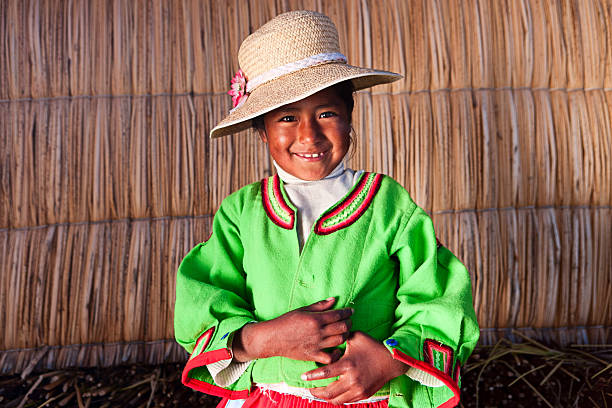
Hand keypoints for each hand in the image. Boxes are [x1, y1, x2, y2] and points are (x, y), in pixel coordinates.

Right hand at [232, 297, 352, 363]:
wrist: (273, 338)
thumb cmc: (286, 321)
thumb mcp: (302, 310)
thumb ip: (319, 305)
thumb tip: (334, 299)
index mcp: (315, 319)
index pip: (338, 315)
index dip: (347, 312)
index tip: (351, 311)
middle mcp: (318, 332)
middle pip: (342, 328)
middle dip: (349, 323)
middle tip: (349, 320)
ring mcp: (316, 345)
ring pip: (339, 341)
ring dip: (345, 336)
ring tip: (345, 332)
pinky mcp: (313, 355)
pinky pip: (330, 358)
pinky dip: (337, 354)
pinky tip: (337, 349)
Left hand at [302, 331, 408, 403]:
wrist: (391, 361)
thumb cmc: (372, 346)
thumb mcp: (356, 337)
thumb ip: (342, 337)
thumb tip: (330, 334)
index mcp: (348, 364)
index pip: (325, 372)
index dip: (312, 376)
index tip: (303, 377)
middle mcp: (352, 379)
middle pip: (328, 392)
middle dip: (316, 392)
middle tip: (309, 388)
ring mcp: (358, 389)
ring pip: (337, 400)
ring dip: (326, 397)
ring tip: (319, 392)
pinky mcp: (363, 394)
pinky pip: (346, 401)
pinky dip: (337, 399)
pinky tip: (332, 394)